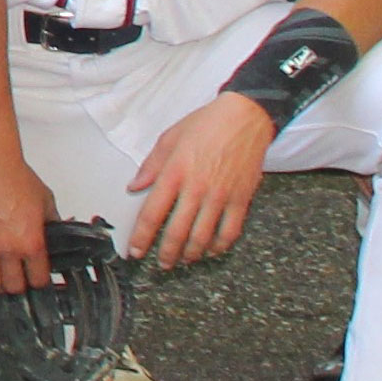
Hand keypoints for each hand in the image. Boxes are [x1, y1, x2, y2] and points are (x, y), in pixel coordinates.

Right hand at [0, 140, 55, 293]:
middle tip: (20, 281)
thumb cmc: (16, 178)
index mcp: (31, 242)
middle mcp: (8, 249)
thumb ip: (51, 223)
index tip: (39, 279)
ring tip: (1, 282)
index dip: (41, 281)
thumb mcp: (46, 201)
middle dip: (20, 287)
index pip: (38, 278)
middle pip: (14, 285)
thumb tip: (55, 233)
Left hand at [126, 96, 273, 268]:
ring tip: (184, 260)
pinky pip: (230, 231)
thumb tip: (135, 187)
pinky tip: (212, 250)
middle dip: (166, 254)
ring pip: (203, 237)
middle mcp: (196, 188)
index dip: (142, 238)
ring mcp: (221, 196)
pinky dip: (220, 246)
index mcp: (174, 174)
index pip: (152, 214)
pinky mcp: (242, 199)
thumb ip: (151, 166)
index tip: (136, 250)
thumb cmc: (207, 123)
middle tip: (161, 263)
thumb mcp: (170, 138)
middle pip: (177, 233)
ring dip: (191, 255)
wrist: (246, 116)